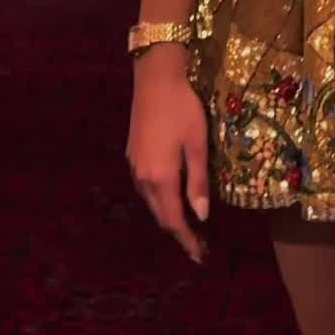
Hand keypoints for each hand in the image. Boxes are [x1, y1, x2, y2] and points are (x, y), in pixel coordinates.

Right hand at [127, 47, 209, 263]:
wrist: (155, 79)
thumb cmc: (183, 109)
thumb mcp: (197, 144)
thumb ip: (198, 181)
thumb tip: (201, 216)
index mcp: (160, 178)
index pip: (173, 220)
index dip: (187, 240)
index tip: (200, 256)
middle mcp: (142, 178)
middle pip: (160, 215)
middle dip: (178, 232)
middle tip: (198, 245)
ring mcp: (134, 166)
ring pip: (151, 202)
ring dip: (168, 216)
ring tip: (187, 225)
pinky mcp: (132, 155)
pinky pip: (146, 188)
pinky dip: (160, 200)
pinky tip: (172, 197)